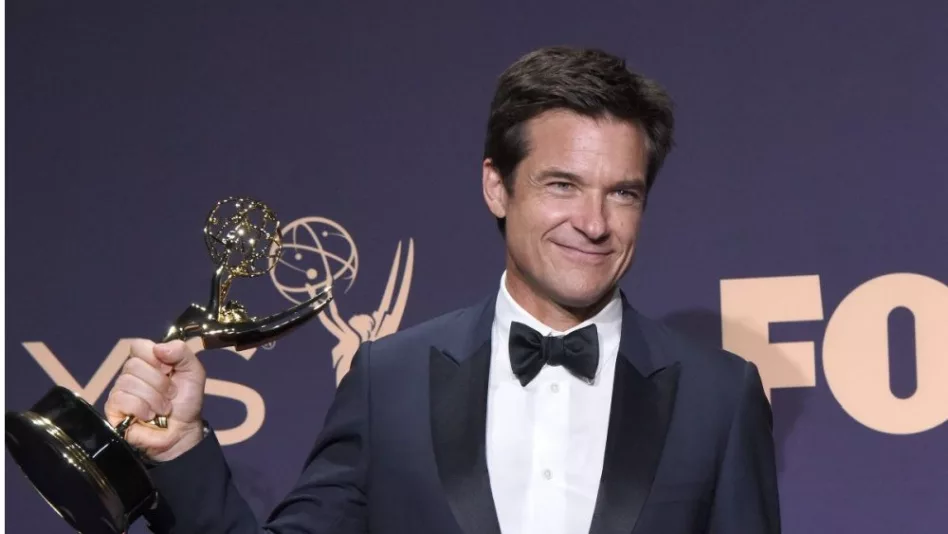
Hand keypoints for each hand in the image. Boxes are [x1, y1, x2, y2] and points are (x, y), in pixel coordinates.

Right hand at [104, 339, 206, 461]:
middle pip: (134, 365)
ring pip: (128, 383)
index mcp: (148, 361)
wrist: (183, 430)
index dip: (155, 357)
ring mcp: (120, 391)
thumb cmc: (186, 401)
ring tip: (163, 408)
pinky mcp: (113, 409)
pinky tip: (150, 415)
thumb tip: (158, 348)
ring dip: (154, 398)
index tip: (169, 370)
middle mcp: (131, 374)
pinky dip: (142, 408)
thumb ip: (181, 352)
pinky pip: (122, 399)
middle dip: (159, 382)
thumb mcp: (193, 371)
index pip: (138, 346)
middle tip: (170, 394)